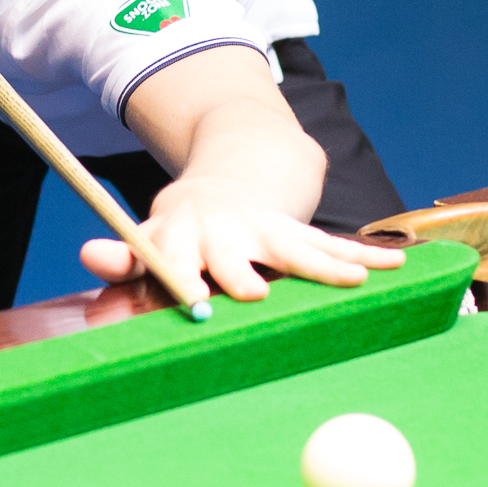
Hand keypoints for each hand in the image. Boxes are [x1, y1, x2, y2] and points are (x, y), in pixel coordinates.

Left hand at [79, 175, 403, 304]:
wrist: (220, 185)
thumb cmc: (178, 230)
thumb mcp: (148, 239)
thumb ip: (125, 255)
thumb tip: (90, 254)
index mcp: (183, 236)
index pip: (177, 257)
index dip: (183, 277)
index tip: (194, 301)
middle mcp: (227, 231)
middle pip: (235, 253)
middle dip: (244, 273)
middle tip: (255, 294)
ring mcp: (267, 230)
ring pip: (298, 248)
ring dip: (327, 264)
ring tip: (356, 280)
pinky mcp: (299, 233)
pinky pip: (333, 246)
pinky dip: (365, 257)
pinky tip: (397, 267)